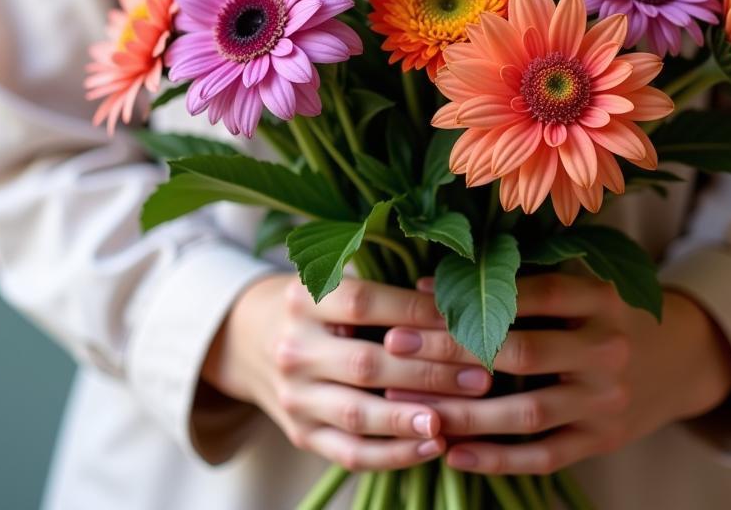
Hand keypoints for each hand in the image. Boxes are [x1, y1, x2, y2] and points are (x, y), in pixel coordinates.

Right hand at [201, 274, 492, 470]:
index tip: (468, 321)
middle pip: (367, 364)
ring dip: (412, 420)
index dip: (419, 313)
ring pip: (358, 414)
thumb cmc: (315, 301)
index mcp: (303, 298)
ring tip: (458, 418)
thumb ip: (383, 281)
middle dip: (430, 372)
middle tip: (482, 375)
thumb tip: (455, 290)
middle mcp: (293, 348)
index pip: (366, 304)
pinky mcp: (300, 434)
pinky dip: (394, 454)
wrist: (248, 337)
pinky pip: (350, 453)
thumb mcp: (334, 277)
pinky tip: (433, 445)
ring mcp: (293, 397)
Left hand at [384, 274, 730, 474]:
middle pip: (520, 353)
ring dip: (463, 412)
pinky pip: (544, 454)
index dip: (474, 293)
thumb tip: (445, 274)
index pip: (531, 294)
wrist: (683, 358)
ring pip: (526, 412)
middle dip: (452, 350)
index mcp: (603, 298)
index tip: (419, 293)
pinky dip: (497, 459)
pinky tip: (452, 452)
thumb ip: (533, 276)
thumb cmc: (614, 310)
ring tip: (410, 405)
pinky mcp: (602, 441)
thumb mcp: (590, 281)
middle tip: (397, 344)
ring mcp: (607, 401)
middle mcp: (608, 349)